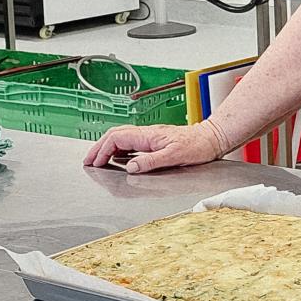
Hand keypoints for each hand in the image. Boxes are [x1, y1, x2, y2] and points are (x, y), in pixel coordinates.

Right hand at [81, 122, 225, 174]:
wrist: (212, 138)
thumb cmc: (198, 146)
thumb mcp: (175, 156)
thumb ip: (151, 161)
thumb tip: (130, 167)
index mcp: (148, 135)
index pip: (116, 138)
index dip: (102, 150)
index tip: (94, 162)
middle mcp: (147, 133)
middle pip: (115, 135)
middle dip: (98, 147)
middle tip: (88, 161)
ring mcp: (151, 137)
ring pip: (122, 138)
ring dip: (107, 148)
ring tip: (98, 160)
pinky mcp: (156, 141)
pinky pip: (131, 143)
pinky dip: (119, 150)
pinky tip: (119, 159)